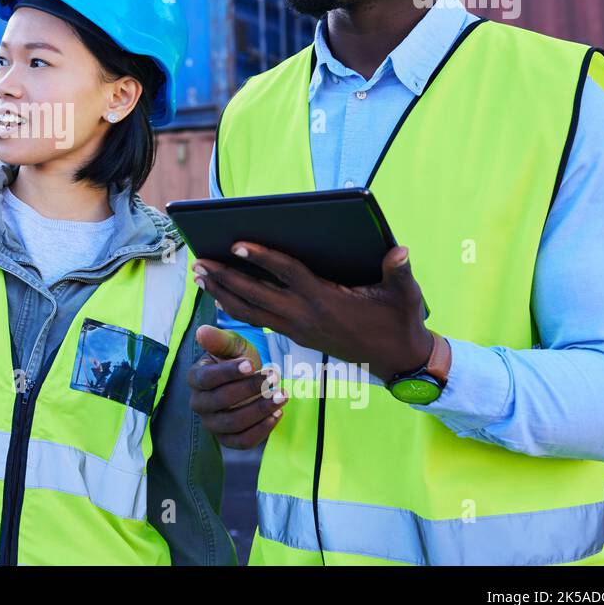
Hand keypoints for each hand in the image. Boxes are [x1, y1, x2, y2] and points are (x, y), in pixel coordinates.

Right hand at [187, 323, 285, 449]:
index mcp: (195, 378)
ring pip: (233, 423)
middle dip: (249, 389)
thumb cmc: (237, 359)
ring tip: (281, 395)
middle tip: (274, 377)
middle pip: (220, 401)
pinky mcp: (227, 439)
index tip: (251, 365)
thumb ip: (219, 340)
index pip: (206, 378)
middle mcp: (199, 403)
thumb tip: (201, 331)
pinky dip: (262, 430)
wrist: (250, 379)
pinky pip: (242, 441)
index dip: (228, 373)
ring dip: (260, 410)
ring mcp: (212, 423)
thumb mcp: (232, 345)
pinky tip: (277, 414)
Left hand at [193, 242, 431, 382]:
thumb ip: (399, 271)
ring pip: (250, 311)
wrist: (398, 361)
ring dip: (222, 293)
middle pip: (255, 294)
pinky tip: (221, 294)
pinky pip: (257, 321)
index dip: (261, 257)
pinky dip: (236, 307)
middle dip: (225, 277)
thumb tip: (399, 250)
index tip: (236, 244)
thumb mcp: (405, 295)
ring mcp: (297, 328)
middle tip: (198, 261)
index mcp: (325, 299)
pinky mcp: (296, 336)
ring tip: (200, 276)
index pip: (286, 273)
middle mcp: (304, 315)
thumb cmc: (399, 322)